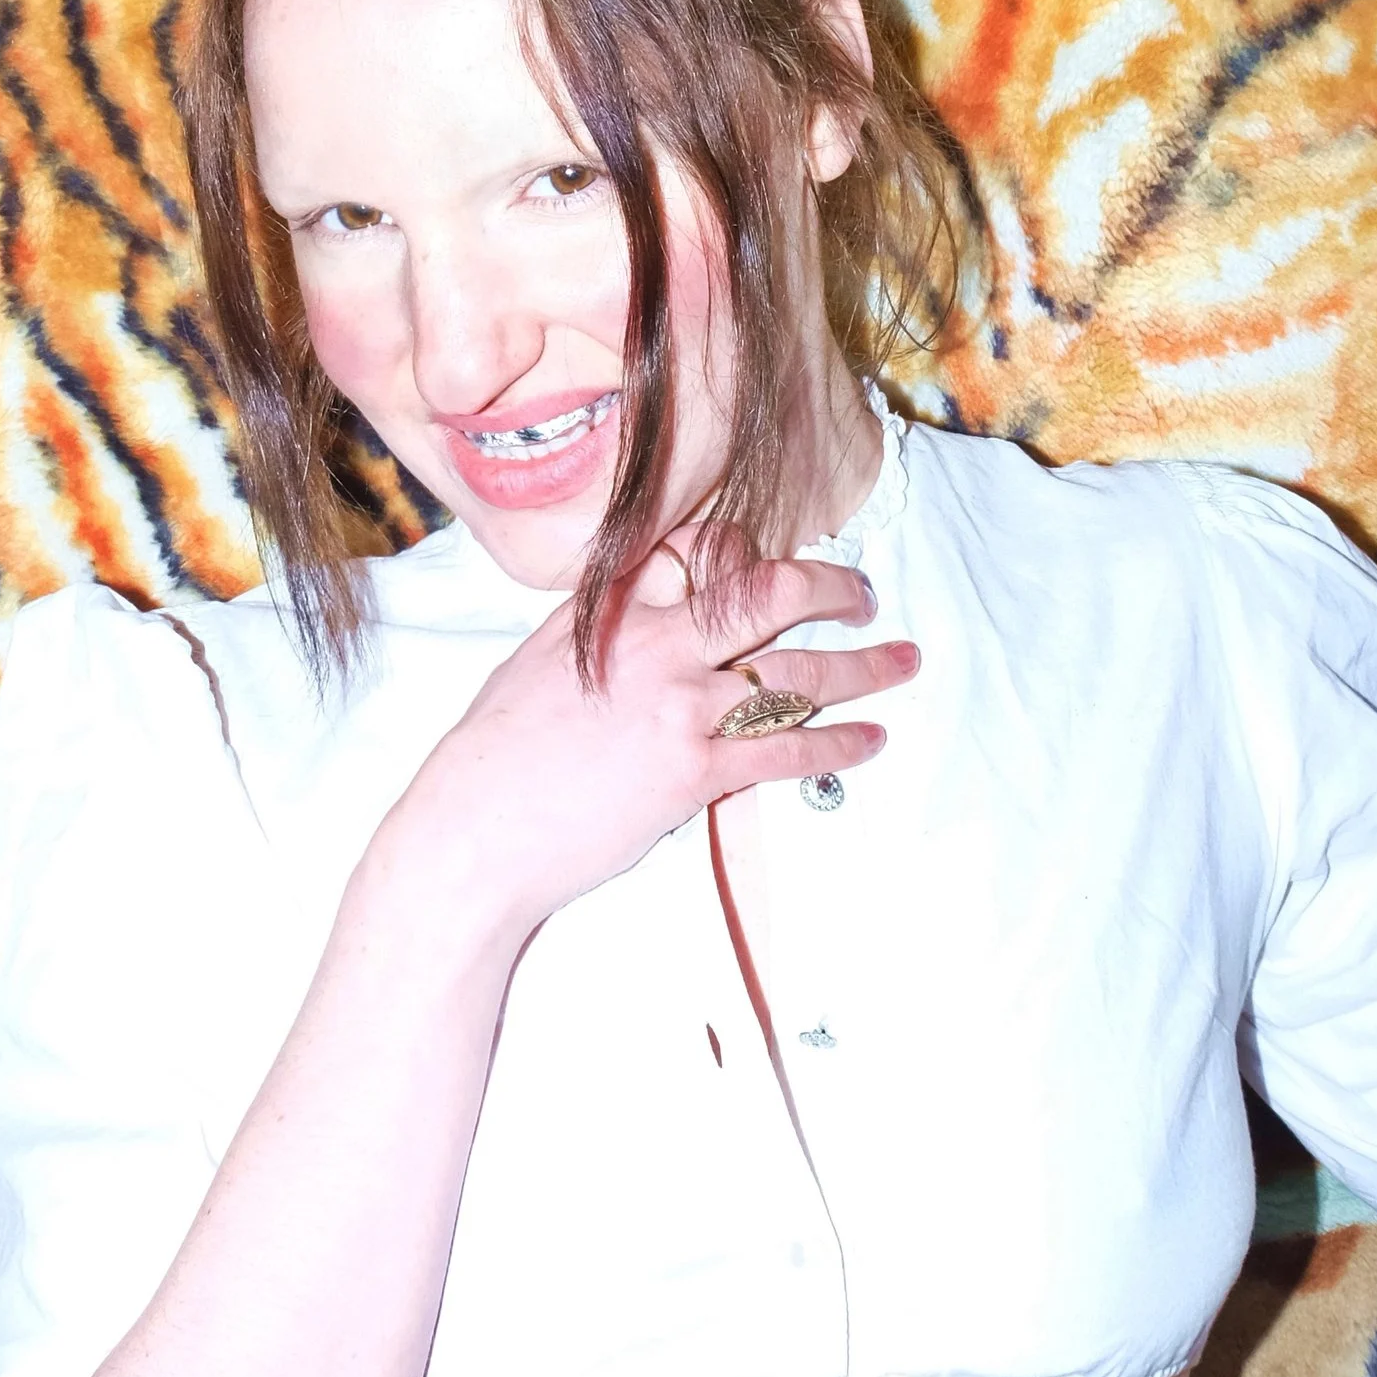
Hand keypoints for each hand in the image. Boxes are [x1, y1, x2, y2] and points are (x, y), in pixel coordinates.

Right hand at [382, 550, 916, 953]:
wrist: (476, 830)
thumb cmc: (495, 751)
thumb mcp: (543, 657)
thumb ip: (601, 624)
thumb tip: (640, 600)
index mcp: (615, 609)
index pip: (700, 550)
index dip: (749, 547)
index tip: (777, 554)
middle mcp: (656, 644)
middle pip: (767, 594)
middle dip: (830, 588)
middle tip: (862, 593)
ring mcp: (681, 706)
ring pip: (795, 672)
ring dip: (861, 666)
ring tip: (901, 661)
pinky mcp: (695, 772)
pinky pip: (787, 750)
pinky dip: (839, 743)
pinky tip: (870, 739)